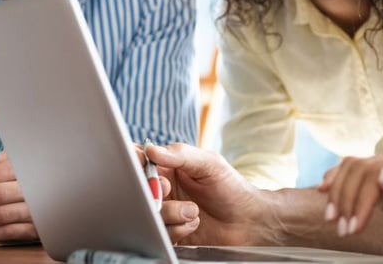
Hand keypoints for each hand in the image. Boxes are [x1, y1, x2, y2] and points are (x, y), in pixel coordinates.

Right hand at [144, 142, 269, 244]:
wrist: (247, 220)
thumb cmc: (231, 187)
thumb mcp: (210, 163)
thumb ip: (181, 154)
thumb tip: (152, 149)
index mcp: (168, 168)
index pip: (139, 161)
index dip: (134, 163)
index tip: (142, 166)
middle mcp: (162, 190)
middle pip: (138, 190)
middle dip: (151, 192)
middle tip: (167, 190)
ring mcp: (164, 212)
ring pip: (148, 214)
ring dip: (171, 213)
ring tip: (193, 210)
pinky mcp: (168, 233)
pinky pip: (159, 233)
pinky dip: (177, 229)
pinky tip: (194, 223)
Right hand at [319, 147, 382, 255]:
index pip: (376, 171)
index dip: (360, 199)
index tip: (354, 226)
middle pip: (360, 167)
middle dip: (346, 197)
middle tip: (342, 227)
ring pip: (354, 168)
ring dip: (339, 192)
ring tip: (334, 219)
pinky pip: (357, 175)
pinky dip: (340, 184)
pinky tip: (327, 194)